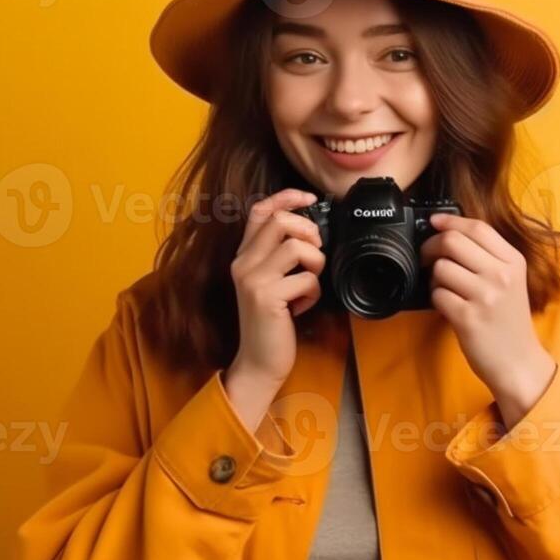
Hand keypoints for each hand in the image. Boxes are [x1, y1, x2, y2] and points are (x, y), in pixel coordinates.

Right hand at [224, 189, 324, 427]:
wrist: (259, 362)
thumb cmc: (272, 322)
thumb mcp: (272, 283)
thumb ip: (280, 257)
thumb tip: (310, 232)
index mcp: (244, 256)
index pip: (260, 211)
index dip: (287, 197)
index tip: (310, 198)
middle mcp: (243, 263)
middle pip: (281, 221)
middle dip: (309, 232)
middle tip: (315, 254)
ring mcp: (253, 280)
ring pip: (296, 247)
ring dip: (315, 263)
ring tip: (310, 282)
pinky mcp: (266, 297)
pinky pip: (306, 279)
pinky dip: (314, 293)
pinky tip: (302, 306)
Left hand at [420, 214, 555, 427]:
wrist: (518, 362)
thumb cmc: (509, 321)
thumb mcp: (511, 281)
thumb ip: (489, 257)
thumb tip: (450, 231)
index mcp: (513, 261)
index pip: (478, 227)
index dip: (451, 220)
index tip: (435, 221)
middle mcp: (501, 275)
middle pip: (453, 242)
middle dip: (432, 246)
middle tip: (428, 257)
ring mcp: (485, 297)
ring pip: (441, 268)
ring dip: (434, 278)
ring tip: (445, 289)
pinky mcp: (468, 318)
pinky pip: (437, 295)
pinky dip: (436, 299)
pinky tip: (448, 306)